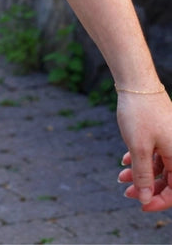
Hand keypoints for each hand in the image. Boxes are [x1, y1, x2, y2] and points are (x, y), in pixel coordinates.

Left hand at [116, 90, 171, 210]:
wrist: (136, 82)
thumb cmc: (139, 113)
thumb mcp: (139, 148)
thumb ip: (143, 176)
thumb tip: (145, 199)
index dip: (159, 201)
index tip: (140, 206)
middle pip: (167, 180)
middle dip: (146, 188)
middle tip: (126, 192)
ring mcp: (170, 139)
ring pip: (158, 166)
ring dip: (140, 173)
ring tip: (120, 177)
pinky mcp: (161, 131)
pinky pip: (153, 152)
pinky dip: (139, 158)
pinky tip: (123, 160)